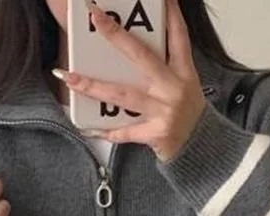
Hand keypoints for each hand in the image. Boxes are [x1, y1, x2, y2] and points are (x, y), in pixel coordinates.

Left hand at [54, 0, 207, 161]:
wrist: (200, 148)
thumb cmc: (187, 114)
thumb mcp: (185, 85)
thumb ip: (166, 66)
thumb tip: (133, 48)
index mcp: (183, 72)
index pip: (178, 36)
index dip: (170, 13)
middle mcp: (173, 88)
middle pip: (141, 56)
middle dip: (116, 35)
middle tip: (95, 17)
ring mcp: (164, 111)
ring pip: (123, 94)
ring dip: (93, 86)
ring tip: (69, 77)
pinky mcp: (156, 133)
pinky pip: (125, 132)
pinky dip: (107, 131)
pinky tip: (87, 127)